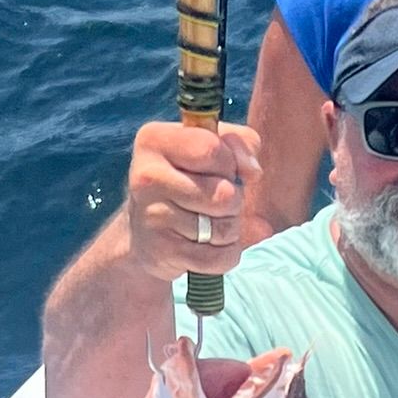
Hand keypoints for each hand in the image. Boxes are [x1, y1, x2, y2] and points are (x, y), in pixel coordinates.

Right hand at [124, 120, 261, 283]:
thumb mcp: (212, 149)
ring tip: (209, 223)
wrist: (145, 235)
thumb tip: (252, 171)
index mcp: (154, 139)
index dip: (230, 163)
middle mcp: (147, 176)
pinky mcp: (163, 252)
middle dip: (234, 201)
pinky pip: (217, 258)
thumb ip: (240, 143)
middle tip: (215, 202)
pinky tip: (206, 246)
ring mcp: (152, 216)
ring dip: (229, 229)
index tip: (220, 170)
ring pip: (223, 228)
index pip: (212, 149)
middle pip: (224, 193)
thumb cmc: (187, 182)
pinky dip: (224, 255)